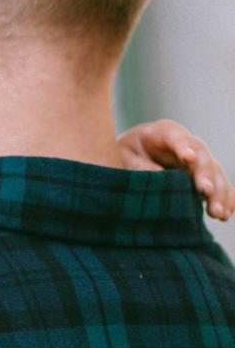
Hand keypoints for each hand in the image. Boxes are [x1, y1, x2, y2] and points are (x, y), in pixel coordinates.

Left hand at [118, 119, 233, 219]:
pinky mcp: (205, 177)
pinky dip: (225, 200)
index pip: (175, 137)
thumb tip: (158, 177)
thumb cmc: (126, 153)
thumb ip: (138, 165)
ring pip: (215, 174)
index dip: (182, 146)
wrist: (133, 155)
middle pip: (201, 157)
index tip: (187, 157)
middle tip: (205, 191)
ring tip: (217, 212)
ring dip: (218, 193)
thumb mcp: (123, 155)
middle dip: (205, 174)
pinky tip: (225, 214)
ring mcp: (199, 161)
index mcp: (163, 132)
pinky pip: (221, 187)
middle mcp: (187, 144)